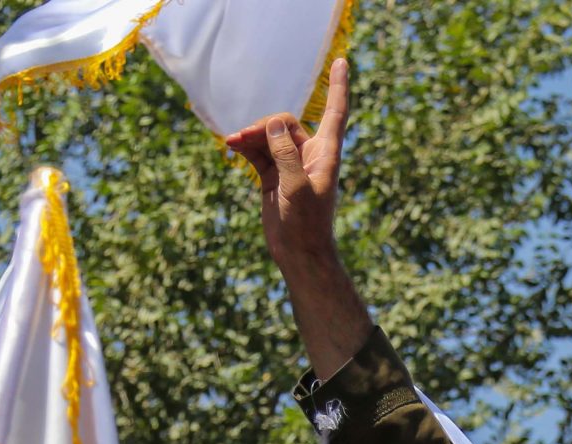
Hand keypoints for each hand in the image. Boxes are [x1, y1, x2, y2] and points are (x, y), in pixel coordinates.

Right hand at [224, 60, 371, 377]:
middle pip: (285, 123)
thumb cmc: (306, 224)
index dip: (338, 86)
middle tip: (242, 139)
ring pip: (269, 136)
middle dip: (264, 126)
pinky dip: (246, 146)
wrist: (298, 253)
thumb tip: (274, 124)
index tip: (340, 62)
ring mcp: (291, 164)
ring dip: (250, 135)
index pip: (335, 111)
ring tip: (231, 143)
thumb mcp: (296, 187)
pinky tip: (230, 145)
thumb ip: (286, 153)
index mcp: (326, 153)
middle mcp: (310, 155)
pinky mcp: (274, 175)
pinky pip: (258, 152)